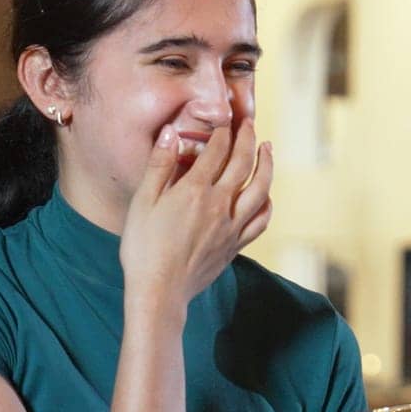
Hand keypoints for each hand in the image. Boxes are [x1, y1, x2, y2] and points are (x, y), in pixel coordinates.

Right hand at [119, 117, 273, 318]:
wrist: (160, 291)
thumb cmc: (144, 248)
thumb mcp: (143, 202)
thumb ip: (159, 165)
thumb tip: (171, 133)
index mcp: (194, 191)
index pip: (217, 151)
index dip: (223, 132)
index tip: (225, 120)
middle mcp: (219, 205)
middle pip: (243, 163)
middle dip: (248, 139)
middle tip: (250, 124)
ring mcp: (231, 227)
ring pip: (260, 189)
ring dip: (267, 165)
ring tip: (267, 149)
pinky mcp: (235, 245)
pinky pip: (261, 221)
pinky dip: (267, 203)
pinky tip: (266, 196)